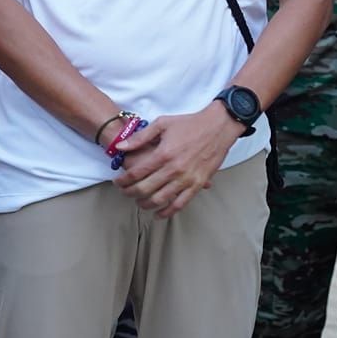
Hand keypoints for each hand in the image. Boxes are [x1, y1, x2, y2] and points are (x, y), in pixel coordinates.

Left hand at [113, 106, 241, 217]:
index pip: (136, 173)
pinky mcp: (198, 184)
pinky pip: (180, 204)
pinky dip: (167, 212)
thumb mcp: (162, 124)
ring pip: (160, 200)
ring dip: (145, 204)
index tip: (118, 182)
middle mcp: (173, 169)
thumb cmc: (190, 124)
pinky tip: (159, 214)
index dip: (123, 181)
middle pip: (144, 189)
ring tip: (139, 202)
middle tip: (124, 192)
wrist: (218, 127)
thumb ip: (140, 137)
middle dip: (130, 193)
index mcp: (163, 154)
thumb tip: (120, 147)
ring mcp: (186, 179)